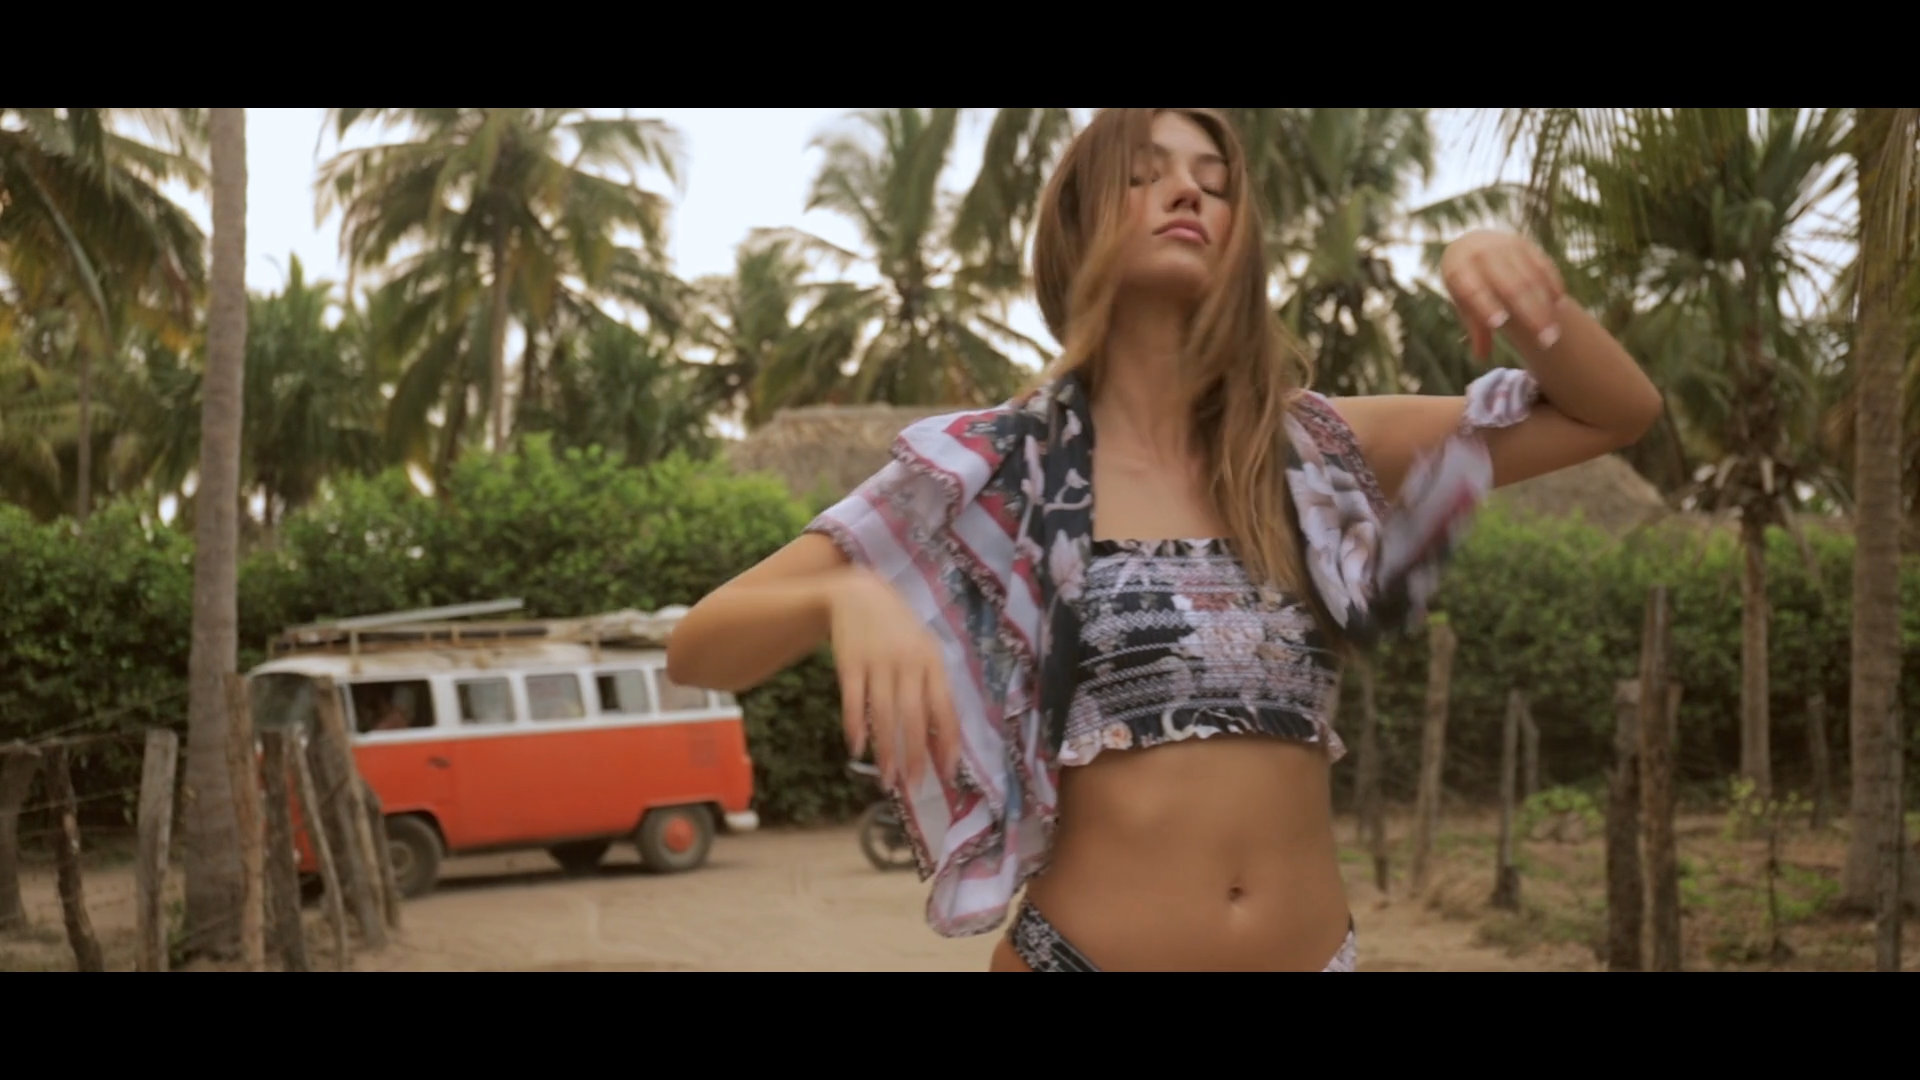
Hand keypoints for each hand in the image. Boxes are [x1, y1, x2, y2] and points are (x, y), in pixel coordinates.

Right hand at [828, 569, 959, 788]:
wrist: (858, 593)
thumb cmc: (898, 630)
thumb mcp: (923, 650)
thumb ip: (932, 688)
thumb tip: (940, 738)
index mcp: (932, 662)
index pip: (945, 709)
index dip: (947, 744)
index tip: (948, 775)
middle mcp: (908, 663)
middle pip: (914, 718)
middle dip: (915, 757)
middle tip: (914, 787)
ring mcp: (877, 663)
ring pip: (883, 716)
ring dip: (885, 751)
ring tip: (887, 780)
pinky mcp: (850, 663)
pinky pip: (853, 701)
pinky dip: (855, 727)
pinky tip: (857, 748)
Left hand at [1440, 230, 1567, 359]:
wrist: (1474, 243)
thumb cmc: (1466, 282)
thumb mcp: (1461, 301)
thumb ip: (1473, 325)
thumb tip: (1482, 357)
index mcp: (1459, 268)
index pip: (1472, 289)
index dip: (1485, 306)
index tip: (1500, 325)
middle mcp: (1484, 254)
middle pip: (1511, 286)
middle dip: (1531, 315)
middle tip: (1545, 343)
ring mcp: (1507, 247)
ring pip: (1532, 279)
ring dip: (1546, 307)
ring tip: (1554, 334)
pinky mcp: (1526, 245)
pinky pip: (1544, 267)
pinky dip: (1553, 287)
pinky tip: (1559, 308)